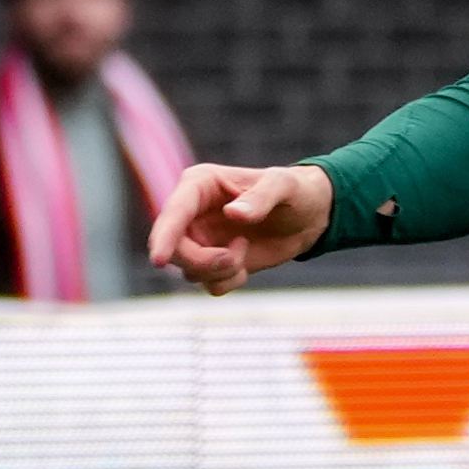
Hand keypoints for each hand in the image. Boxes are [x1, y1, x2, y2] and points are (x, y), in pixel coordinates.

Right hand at [150, 162, 333, 296]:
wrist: (309, 216)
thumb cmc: (294, 191)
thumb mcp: (284, 185)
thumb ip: (261, 197)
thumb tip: (233, 214)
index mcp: (199, 185)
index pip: (173, 212)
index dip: (164, 236)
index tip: (160, 259)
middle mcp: (191, 213)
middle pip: (174, 249)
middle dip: (201, 261)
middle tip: (233, 259)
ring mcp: (200, 239)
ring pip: (189, 270)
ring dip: (219, 271)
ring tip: (244, 248)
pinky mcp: (213, 261)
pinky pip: (208, 284)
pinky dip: (228, 281)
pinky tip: (246, 264)